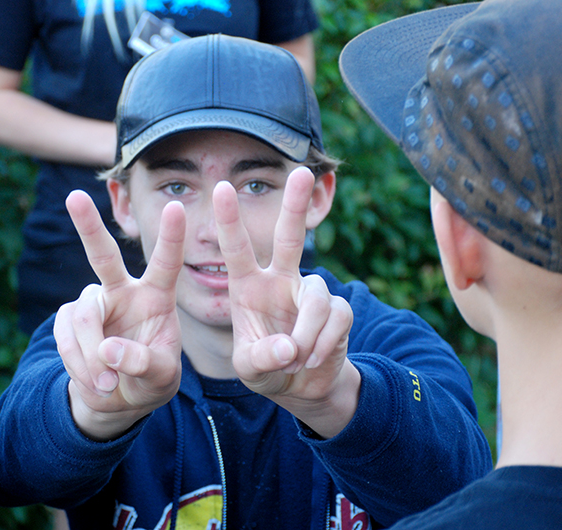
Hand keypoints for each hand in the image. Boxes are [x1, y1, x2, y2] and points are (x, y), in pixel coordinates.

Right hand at [54, 190, 184, 440]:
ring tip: (108, 385)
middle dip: (89, 226)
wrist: (120, 399)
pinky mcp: (68, 320)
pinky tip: (94, 383)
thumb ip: (142, 362)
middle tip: (74, 196)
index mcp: (157, 296)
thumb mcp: (160, 377)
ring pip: (83, 318)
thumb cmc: (151, 379)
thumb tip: (107, 350)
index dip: (171, 237)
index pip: (166, 263)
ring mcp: (94, 304)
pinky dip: (79, 366)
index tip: (176, 207)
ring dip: (92, 357)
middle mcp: (123, 291)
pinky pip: (66, 338)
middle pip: (103, 256)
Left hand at [213, 167, 358, 437]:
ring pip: (317, 298)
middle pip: (289, 237)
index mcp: (248, 288)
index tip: (223, 188)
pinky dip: (324, 342)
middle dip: (296, 205)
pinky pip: (336, 318)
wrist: (302, 387)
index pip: (237, 249)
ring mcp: (310, 294)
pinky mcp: (338, 310)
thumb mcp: (251, 369)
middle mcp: (280, 281)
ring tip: (297, 357)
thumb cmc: (266, 368)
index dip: (231, 220)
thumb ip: (262, 358)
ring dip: (308, 332)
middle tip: (303, 171)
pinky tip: (313, 358)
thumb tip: (289, 347)